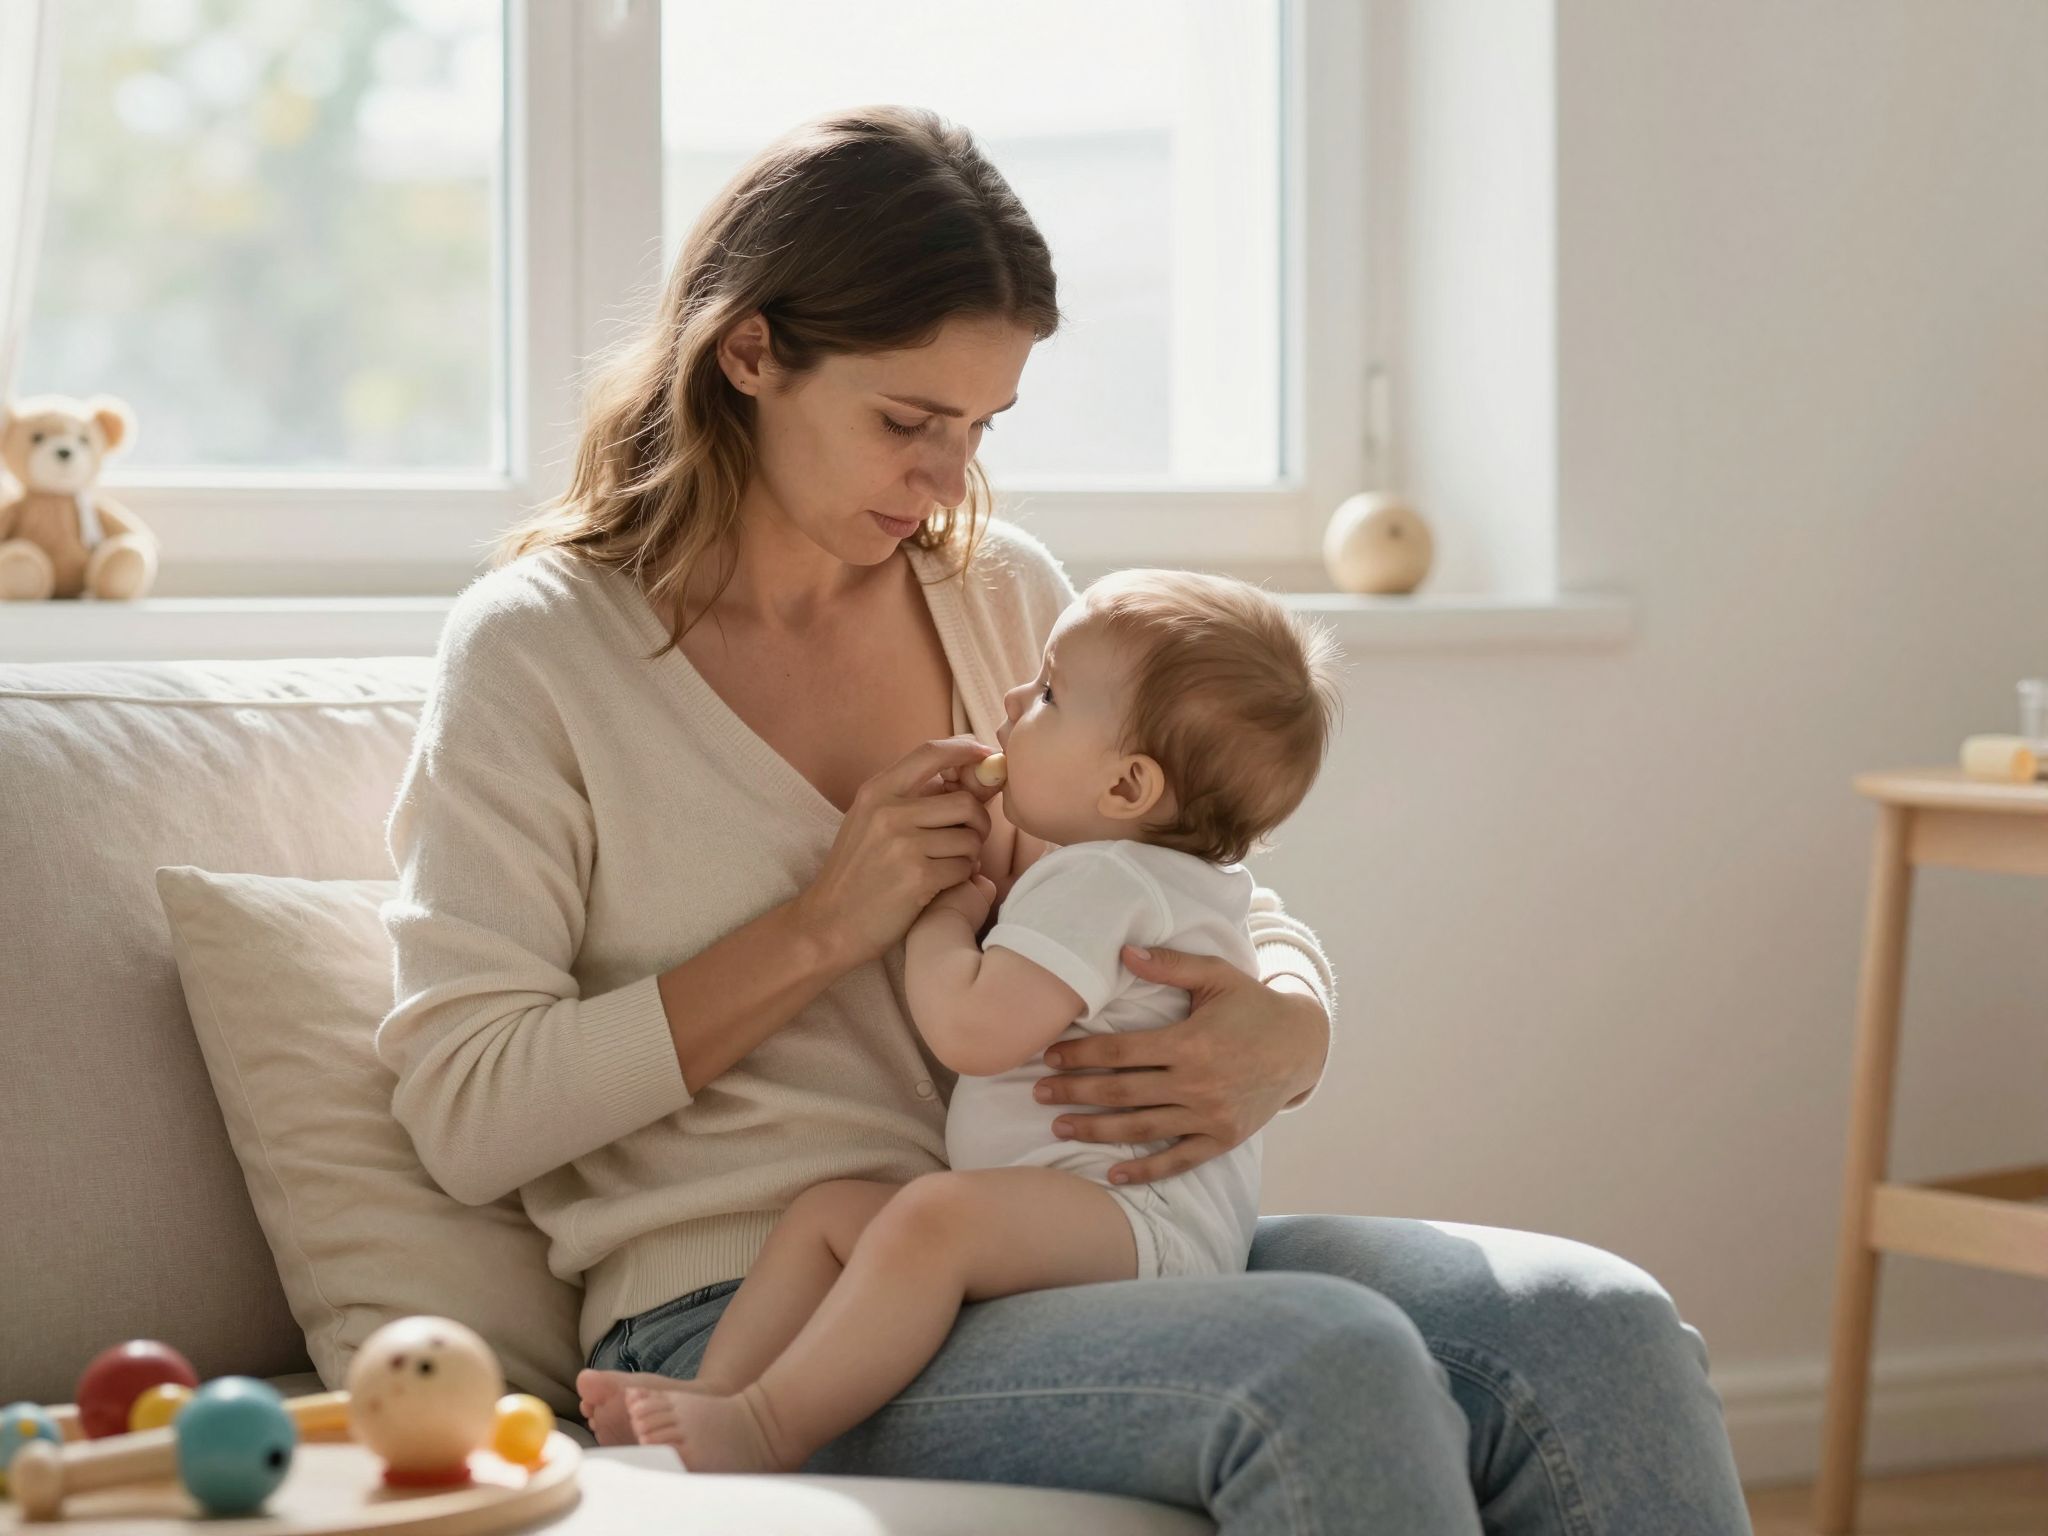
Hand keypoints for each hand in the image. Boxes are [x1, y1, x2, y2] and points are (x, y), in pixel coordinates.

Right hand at [794, 737, 997, 967]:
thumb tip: (968, 781)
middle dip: (978, 822)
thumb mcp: (869, 822)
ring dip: (969, 854)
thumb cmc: (856, 874)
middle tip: (969, 838)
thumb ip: (911, 799)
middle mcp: (889, 812)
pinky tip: (941, 884)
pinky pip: (965, 868)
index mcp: (877, 792)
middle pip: (965, 801)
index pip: (931, 753)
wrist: (827, 924)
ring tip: (948, 864)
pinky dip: (961, 877)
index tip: (986, 756)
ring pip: (970, 838)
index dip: (966, 750)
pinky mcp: (918, 877)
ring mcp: (903, 845)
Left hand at [1033, 945, 1329, 1184]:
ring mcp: (1209, 1115)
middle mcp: (1197, 1083)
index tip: (1049, 1056)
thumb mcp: (1216, 975)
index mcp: (1190, 1042)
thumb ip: (1170, 965)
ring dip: (1096, 1129)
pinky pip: (1178, 1159)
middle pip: (1122, 1092)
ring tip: (1060, 1126)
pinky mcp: (1222, 1138)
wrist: (1301, 1046)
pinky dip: (1146, 1170)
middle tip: (1038, 1093)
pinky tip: (1113, 1173)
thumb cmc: (1252, 1005)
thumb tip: (1124, 951)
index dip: (1080, 1054)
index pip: (1121, 1052)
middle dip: (1075, 1092)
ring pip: (1141, 1127)